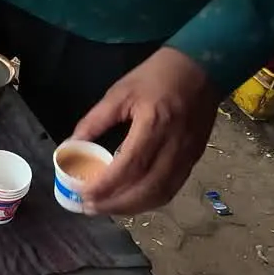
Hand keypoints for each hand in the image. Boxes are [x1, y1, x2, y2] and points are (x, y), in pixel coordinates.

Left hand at [71, 48, 217, 215]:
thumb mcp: (120, 92)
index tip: (84, 195)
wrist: (202, 67)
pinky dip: (150, 199)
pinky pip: (172, 188)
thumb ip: (95, 120)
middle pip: (147, 188)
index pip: (129, 167)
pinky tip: (132, 199)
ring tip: (108, 207)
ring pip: (162, 193)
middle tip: (91, 208)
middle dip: (116, 204)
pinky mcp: (194, 158)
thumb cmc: (157, 75)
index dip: (106, 186)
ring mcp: (188, 154)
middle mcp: (174, 145)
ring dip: (133, 207)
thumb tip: (70, 144)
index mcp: (154, 124)